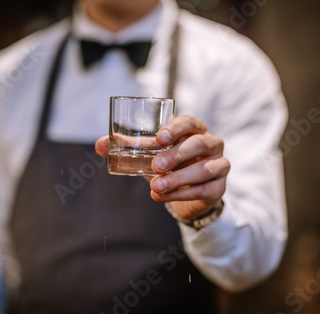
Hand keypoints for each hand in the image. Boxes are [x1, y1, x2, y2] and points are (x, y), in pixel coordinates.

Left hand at [94, 115, 229, 220]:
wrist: (186, 195)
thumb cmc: (169, 166)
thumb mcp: (151, 155)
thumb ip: (129, 148)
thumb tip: (100, 144)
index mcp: (195, 130)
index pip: (190, 122)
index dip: (176, 128)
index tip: (159, 138)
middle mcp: (212, 144)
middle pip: (199, 144)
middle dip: (176, 155)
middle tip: (155, 166)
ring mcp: (219, 165)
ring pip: (204, 169)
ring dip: (178, 178)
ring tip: (156, 186)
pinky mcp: (219, 187)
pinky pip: (203, 190)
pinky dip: (180, 194)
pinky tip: (162, 197)